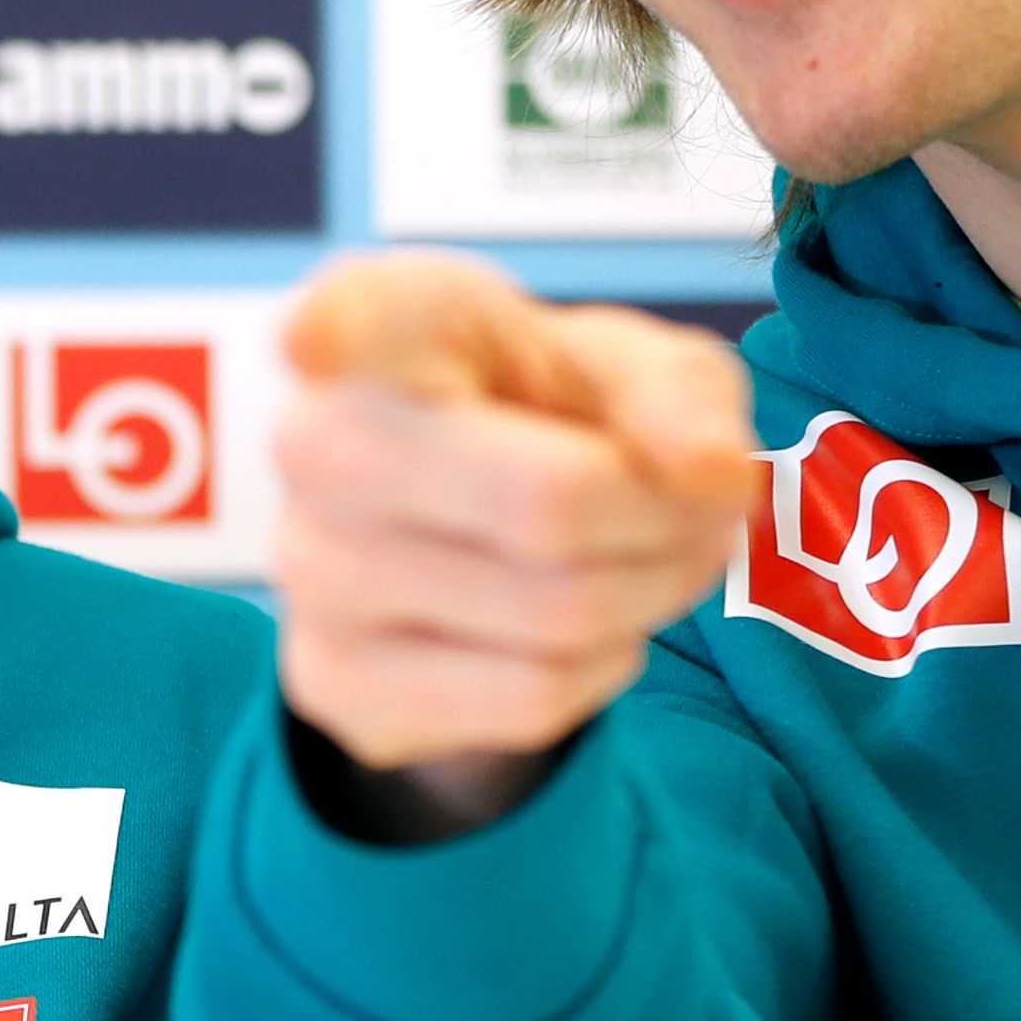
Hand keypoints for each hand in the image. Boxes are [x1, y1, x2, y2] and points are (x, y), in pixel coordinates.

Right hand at [272, 252, 757, 825]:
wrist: (476, 526)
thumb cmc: (551, 416)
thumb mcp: (636, 371)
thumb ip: (684, 396)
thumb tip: (711, 475)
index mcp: (391, 323)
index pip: (353, 320)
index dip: (334, 328)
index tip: (315, 337)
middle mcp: (318, 441)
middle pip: (547, 506)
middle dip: (667, 522)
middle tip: (695, 509)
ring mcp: (310, 570)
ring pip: (556, 616)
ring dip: (652, 596)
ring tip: (649, 560)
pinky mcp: (332, 680)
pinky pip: (532, 700)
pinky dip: (602, 669)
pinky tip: (582, 629)